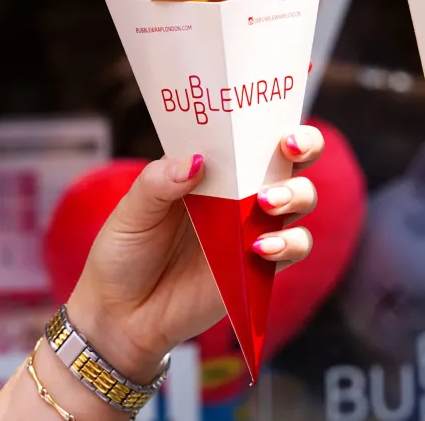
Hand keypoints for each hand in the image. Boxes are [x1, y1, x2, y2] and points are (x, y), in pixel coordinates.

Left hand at [64, 126, 322, 381]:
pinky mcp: (260, 266)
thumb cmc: (124, 253)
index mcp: (210, 167)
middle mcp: (239, 192)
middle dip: (304, 143)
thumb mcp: (131, 212)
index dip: (271, 112)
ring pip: (301, 198)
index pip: (248, 130)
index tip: (273, 107)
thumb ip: (159, 183)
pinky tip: (259, 248)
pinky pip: (294, 248)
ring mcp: (253, 227)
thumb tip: (196, 161)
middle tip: (287, 147)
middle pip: (292, 158)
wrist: (120, 316)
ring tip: (265, 204)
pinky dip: (287, 243)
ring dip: (294, 194)